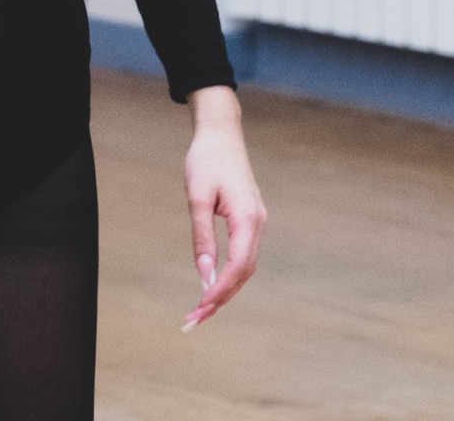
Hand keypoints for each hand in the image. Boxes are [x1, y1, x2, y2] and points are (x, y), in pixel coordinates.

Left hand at [181, 86, 266, 331]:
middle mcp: (258, 224)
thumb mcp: (197, 198)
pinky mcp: (250, 220)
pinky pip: (244, 255)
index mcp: (248, 219)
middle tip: (194, 319)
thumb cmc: (206, 160)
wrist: (221, 133)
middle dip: (221, 298)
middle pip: (244, 273)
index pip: (237, 267)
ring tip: (201, 310)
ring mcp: (257, 223)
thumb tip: (203, 274)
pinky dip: (229, 274)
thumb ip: (202, 237)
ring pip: (245, 267)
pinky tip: (212, 285)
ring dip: (225, 290)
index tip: (199, 308)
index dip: (219, 291)